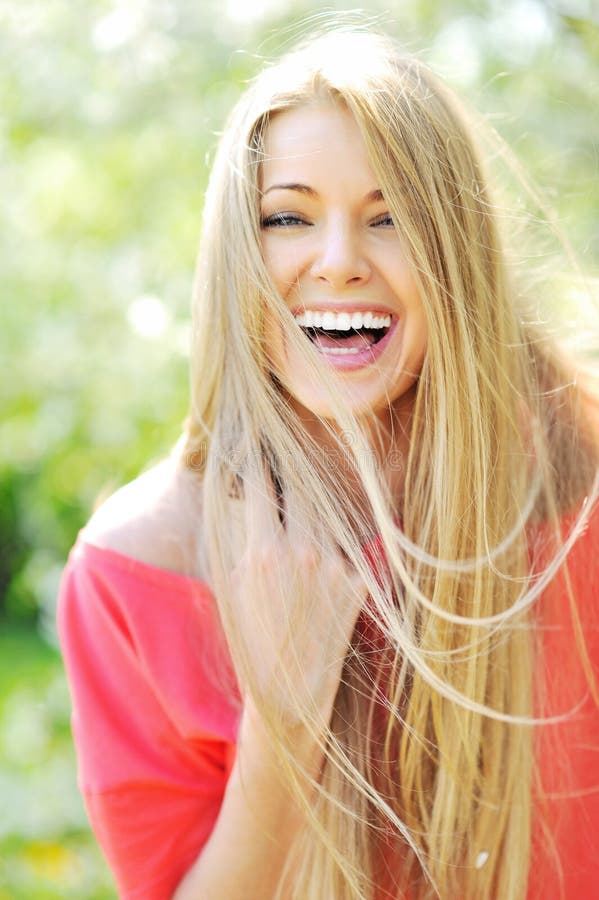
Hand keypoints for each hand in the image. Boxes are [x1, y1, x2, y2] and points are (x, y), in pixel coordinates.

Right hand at [230, 468, 367, 733]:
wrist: (290, 693)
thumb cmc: (253, 639)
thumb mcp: (234, 585)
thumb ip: (246, 538)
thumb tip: (252, 497)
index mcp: (263, 551)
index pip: (263, 483)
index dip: (261, 461)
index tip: (261, 447)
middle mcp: (301, 551)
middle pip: (303, 486)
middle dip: (296, 474)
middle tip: (294, 466)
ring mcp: (333, 566)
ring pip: (329, 511)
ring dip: (320, 506)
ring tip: (314, 510)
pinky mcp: (357, 582)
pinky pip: (349, 542)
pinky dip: (341, 539)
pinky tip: (331, 549)